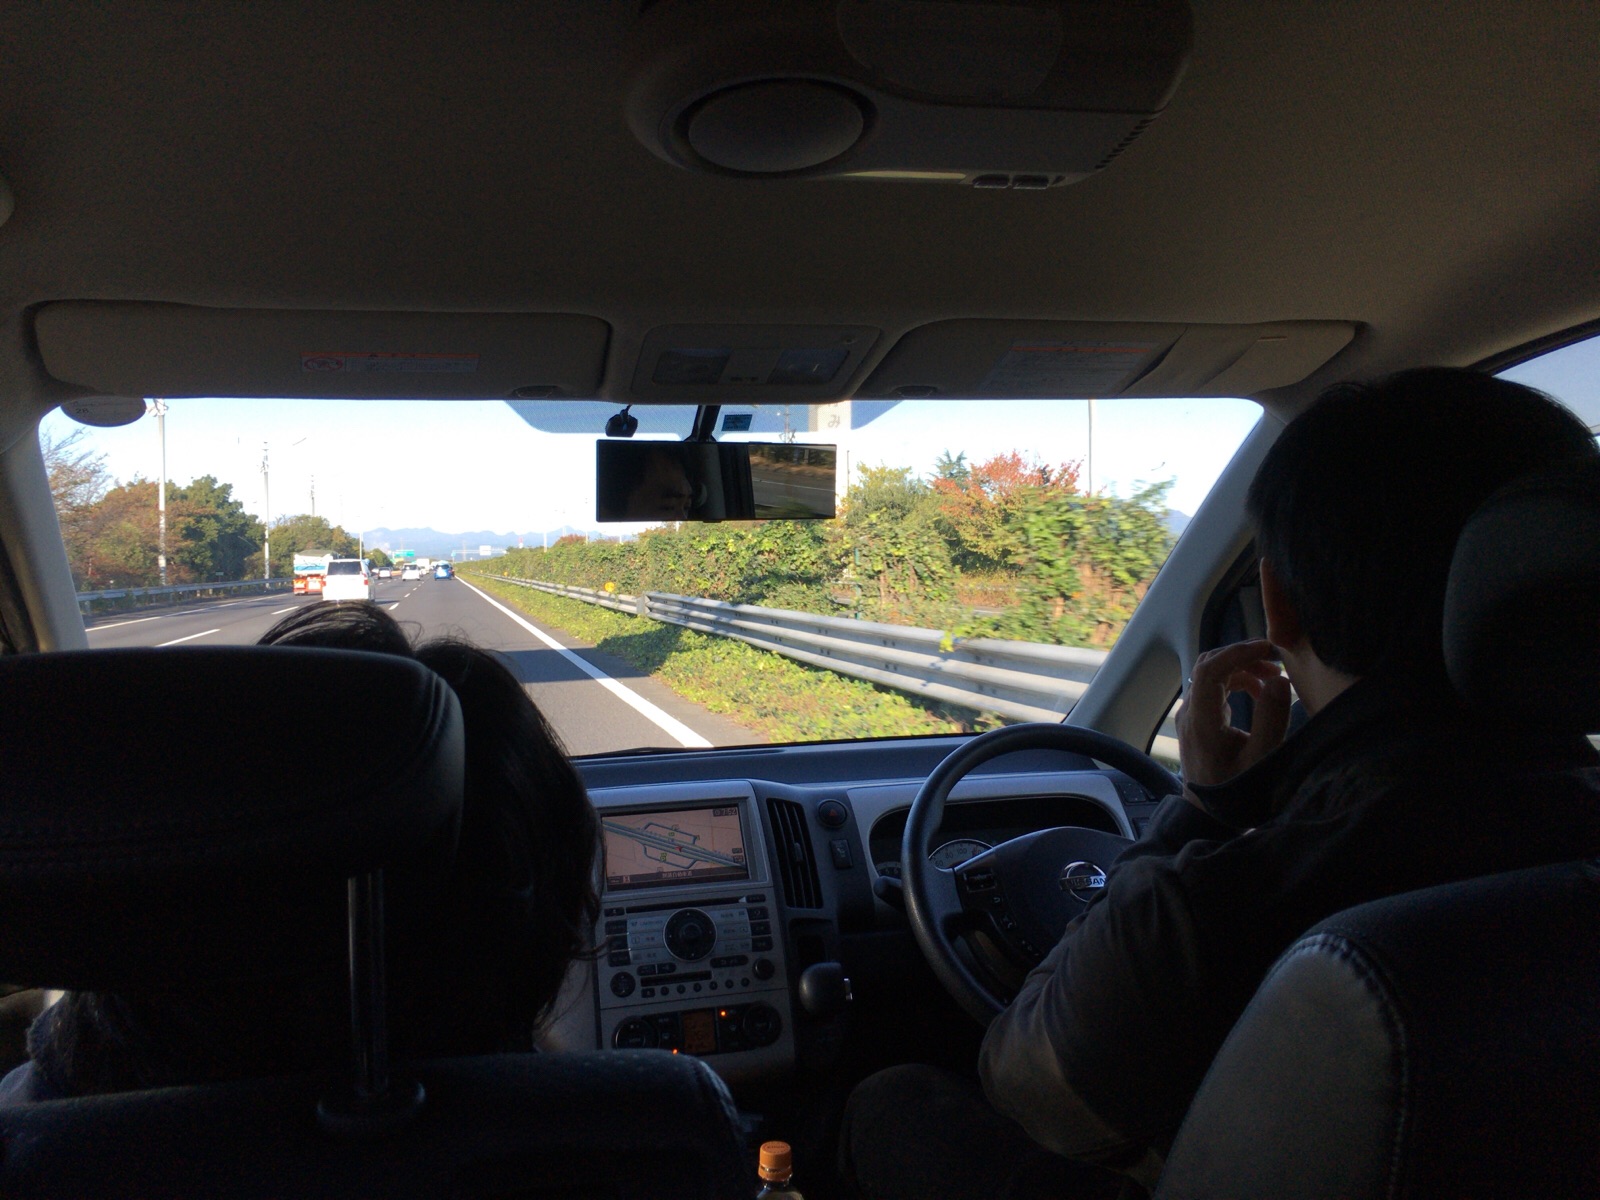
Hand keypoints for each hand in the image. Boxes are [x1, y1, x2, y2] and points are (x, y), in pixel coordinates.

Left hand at [1175, 639, 1291, 795]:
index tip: (1268, 649)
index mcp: (1202, 721)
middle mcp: (1190, 713)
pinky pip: (1213, 687)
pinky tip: (1259, 690)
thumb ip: (1270, 719)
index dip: (1238, 653)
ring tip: (1273, 676)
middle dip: (1242, 655)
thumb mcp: (1261, 759)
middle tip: (1275, 659)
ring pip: (1211, 673)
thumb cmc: (1236, 792)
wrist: (1209, 815)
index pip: (1210, 670)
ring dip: (1241, 667)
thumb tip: (1279, 681)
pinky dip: (1237, 680)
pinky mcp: (1197, 719)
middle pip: (1208, 665)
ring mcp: (1191, 715)